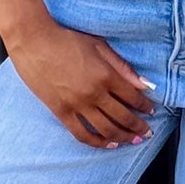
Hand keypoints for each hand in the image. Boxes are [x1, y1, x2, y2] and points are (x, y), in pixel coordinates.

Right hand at [8, 13, 155, 147]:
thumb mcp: (99, 46)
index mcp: (105, 75)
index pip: (133, 98)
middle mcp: (94, 93)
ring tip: (132, 140)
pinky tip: (108, 144)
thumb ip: (123, 67)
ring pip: (106, 130)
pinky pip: (82, 134)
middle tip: (147, 132)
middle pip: (123, 117)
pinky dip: (97, 142)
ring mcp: (77, 105)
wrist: (34, 41)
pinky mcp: (61, 112)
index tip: (151, 111)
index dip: (145, 107)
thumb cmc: (66, 39)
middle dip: (139, 127)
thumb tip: (145, 84)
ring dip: (123, 137)